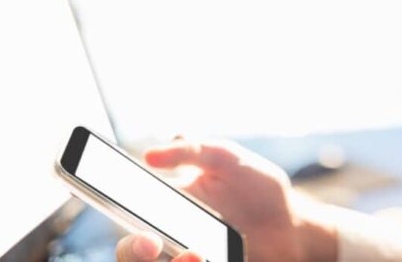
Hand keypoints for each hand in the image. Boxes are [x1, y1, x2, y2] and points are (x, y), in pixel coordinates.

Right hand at [115, 138, 319, 261]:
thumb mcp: (227, 158)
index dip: (107, 205)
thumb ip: (193, 150)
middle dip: (133, 250)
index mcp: (168, 204)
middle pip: (131, 253)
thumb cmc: (256, 186)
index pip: (125, 209)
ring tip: (197, 255)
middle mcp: (172, 237)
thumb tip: (151, 154)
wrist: (294, 222)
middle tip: (151, 243)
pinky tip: (207, 259)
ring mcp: (189, 258)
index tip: (109, 200)